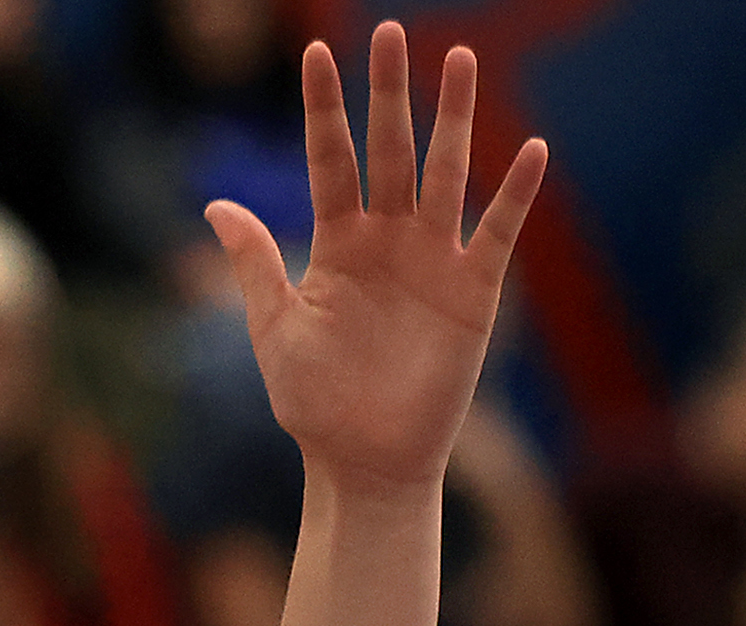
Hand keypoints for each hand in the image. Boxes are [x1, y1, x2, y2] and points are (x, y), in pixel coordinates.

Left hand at [209, 26, 546, 495]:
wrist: (366, 462)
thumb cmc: (315, 404)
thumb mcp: (275, 331)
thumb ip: (255, 265)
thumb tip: (215, 205)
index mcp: (336, 242)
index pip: (330, 159)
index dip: (324, 108)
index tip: (314, 50)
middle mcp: (387, 238)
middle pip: (389, 149)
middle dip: (389, 93)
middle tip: (390, 32)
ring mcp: (433, 259)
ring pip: (445, 172)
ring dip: (453, 118)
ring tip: (459, 58)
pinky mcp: (474, 292)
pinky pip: (498, 232)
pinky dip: (515, 194)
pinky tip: (530, 149)